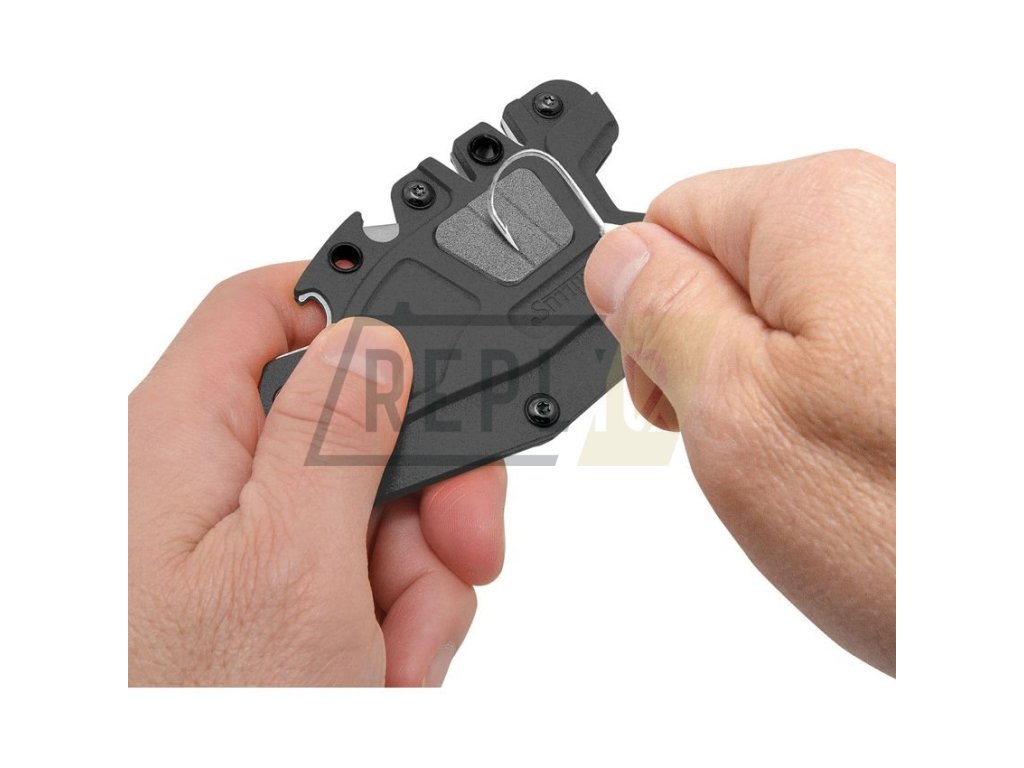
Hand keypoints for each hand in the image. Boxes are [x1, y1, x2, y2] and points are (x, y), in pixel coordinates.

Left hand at [128, 264, 505, 684]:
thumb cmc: (204, 722)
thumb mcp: (293, 566)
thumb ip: (336, 433)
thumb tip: (372, 339)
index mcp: (181, 438)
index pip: (268, 307)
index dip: (355, 307)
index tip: (434, 348)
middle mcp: (207, 482)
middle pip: (349, 420)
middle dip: (422, 486)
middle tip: (459, 549)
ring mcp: (244, 546)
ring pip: (373, 507)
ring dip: (415, 578)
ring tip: (390, 655)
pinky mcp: (274, 598)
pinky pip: (366, 572)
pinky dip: (394, 620)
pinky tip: (377, 672)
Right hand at [584, 150, 895, 673]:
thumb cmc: (925, 522)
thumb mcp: (734, 413)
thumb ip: (659, 314)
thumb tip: (617, 258)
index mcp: (823, 206)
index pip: (666, 223)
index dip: (651, 321)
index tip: (685, 397)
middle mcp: (901, 212)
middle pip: (739, 267)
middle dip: (724, 358)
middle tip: (765, 444)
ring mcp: (946, 275)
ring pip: (802, 319)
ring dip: (789, 390)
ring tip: (834, 463)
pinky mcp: (968, 334)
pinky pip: (868, 348)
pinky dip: (855, 403)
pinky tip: (881, 459)